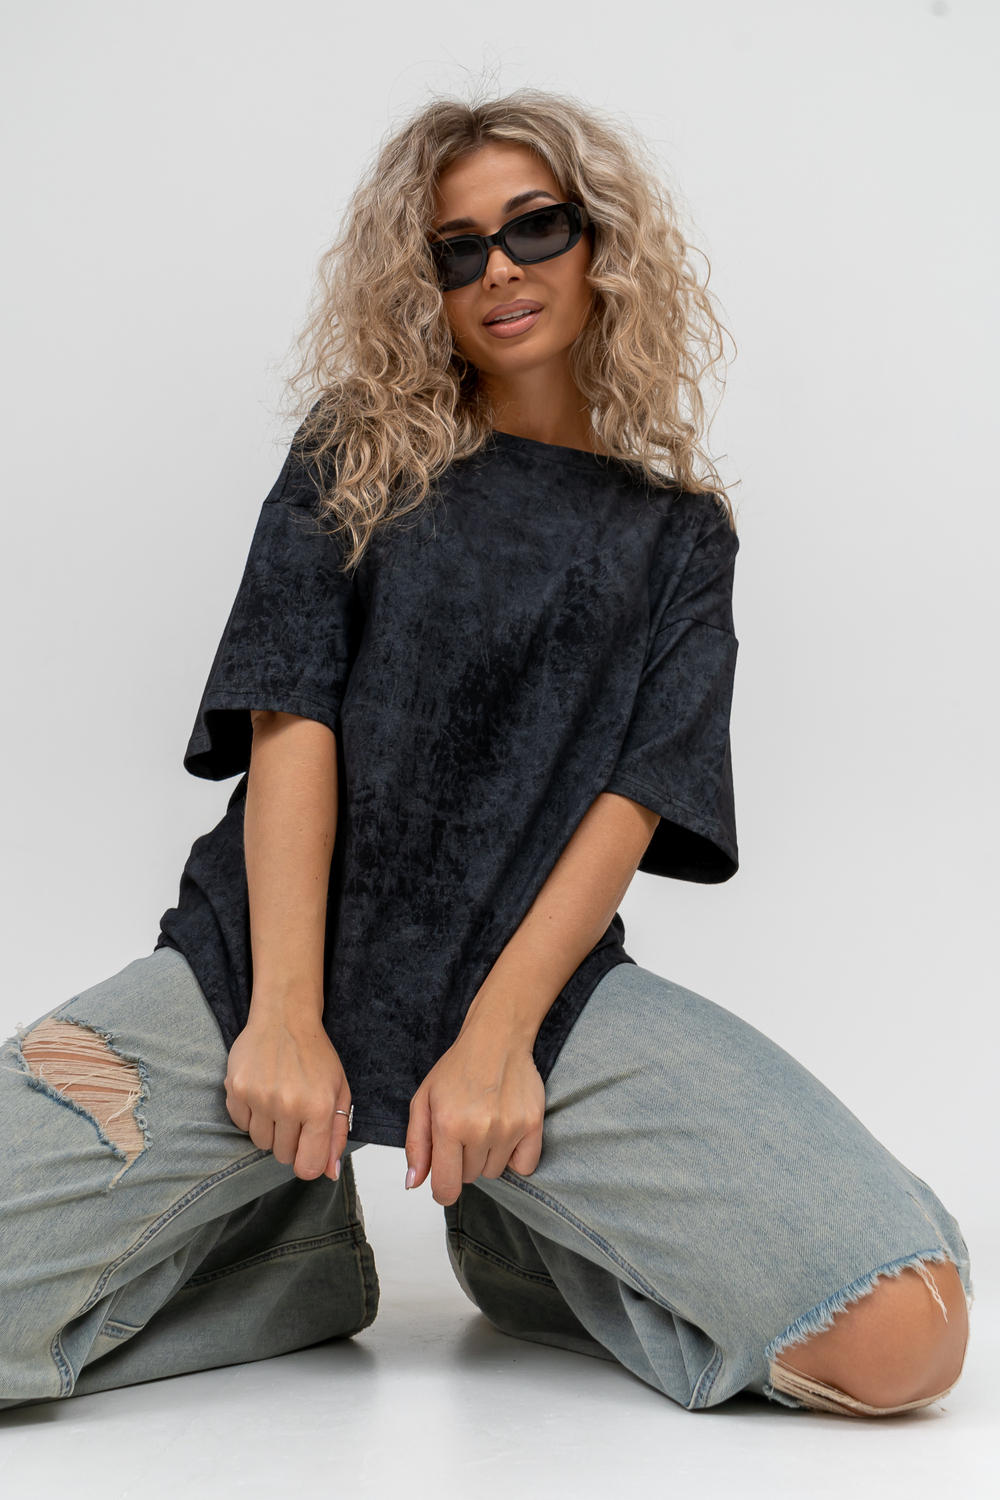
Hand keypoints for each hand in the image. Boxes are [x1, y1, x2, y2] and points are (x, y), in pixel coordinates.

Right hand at [225, 1002, 350, 1180]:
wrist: (285, 1018)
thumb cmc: (315, 1055)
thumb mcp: (339, 1091)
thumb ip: (336, 1135)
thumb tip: (330, 1173)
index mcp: (319, 1107)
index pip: (307, 1166)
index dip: (307, 1162)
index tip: (306, 1148)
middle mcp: (289, 1105)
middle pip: (281, 1155)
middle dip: (289, 1141)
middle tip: (294, 1115)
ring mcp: (260, 1097)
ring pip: (259, 1142)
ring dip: (269, 1129)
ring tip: (277, 1102)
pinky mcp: (236, 1089)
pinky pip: (240, 1124)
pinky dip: (250, 1115)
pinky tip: (261, 1093)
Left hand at [405, 1011, 545, 1205]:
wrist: (496, 1038)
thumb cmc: (458, 1068)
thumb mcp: (423, 1100)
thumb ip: (416, 1145)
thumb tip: (414, 1182)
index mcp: (448, 1125)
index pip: (446, 1187)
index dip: (442, 1191)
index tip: (444, 1184)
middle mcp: (480, 1130)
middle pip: (470, 1177)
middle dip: (463, 1161)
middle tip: (465, 1131)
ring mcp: (509, 1128)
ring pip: (495, 1172)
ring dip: (487, 1157)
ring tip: (485, 1127)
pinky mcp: (532, 1124)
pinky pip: (525, 1167)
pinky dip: (515, 1158)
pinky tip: (506, 1135)